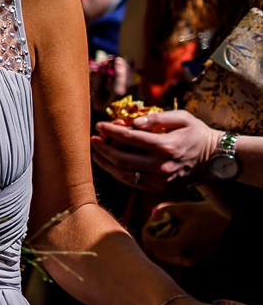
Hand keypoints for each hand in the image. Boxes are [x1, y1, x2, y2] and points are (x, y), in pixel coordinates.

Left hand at [91, 110, 219, 191]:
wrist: (212, 157)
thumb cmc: (195, 133)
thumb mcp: (182, 118)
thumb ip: (158, 117)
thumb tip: (135, 122)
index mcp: (165, 145)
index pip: (129, 138)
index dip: (111, 131)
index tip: (99, 125)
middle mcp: (160, 165)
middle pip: (121, 158)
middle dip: (103, 148)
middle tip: (93, 139)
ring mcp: (159, 178)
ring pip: (123, 173)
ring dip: (105, 163)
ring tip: (95, 153)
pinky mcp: (158, 186)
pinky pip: (131, 182)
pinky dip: (117, 173)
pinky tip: (109, 164)